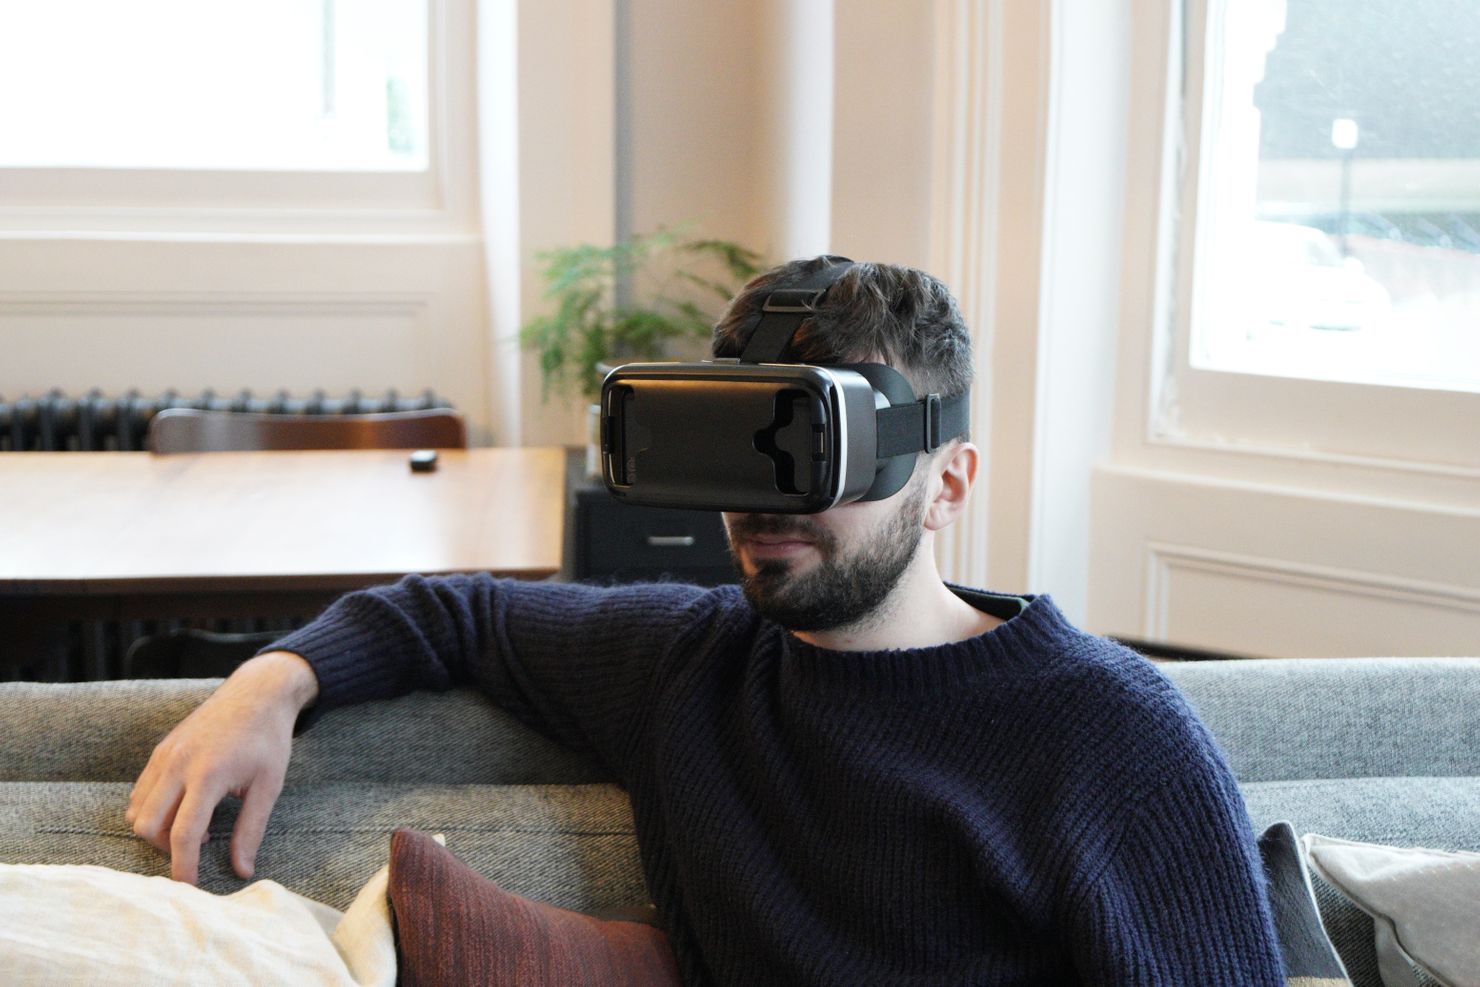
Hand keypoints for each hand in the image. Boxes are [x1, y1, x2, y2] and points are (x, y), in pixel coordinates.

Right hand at [125, 650, 318, 884]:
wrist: (257, 692)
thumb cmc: (268, 739)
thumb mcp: (268, 786)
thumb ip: (251, 830)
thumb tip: (241, 870)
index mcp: (208, 774)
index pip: (182, 834)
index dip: (183, 867)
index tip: (188, 890)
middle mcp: (177, 765)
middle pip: (148, 826)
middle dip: (166, 849)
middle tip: (200, 842)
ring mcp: (163, 755)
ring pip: (137, 811)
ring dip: (157, 830)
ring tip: (196, 822)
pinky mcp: (159, 750)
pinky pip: (140, 792)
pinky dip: (152, 810)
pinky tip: (184, 805)